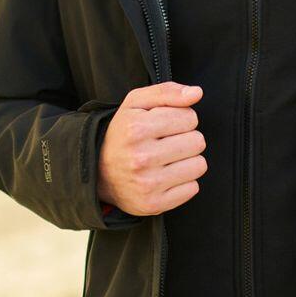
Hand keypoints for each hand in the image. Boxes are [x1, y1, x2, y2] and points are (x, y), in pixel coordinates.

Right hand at [97, 81, 206, 216]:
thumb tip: (196, 93)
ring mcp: (148, 184)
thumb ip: (168, 92)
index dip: (181, 119)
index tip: (165, 126)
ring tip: (167, 159)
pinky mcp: (154, 204)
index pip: (190, 117)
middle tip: (166, 143)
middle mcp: (141, 158)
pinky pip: (193, 188)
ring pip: (199, 165)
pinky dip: (183, 181)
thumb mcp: (136, 103)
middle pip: (197, 141)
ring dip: (187, 160)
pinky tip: (166, 176)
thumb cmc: (122, 133)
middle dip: (186, 139)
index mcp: (137, 129)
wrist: (97, 172)